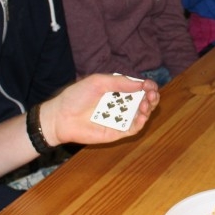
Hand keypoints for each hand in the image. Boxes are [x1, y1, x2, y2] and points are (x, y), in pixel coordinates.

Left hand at [40, 73, 159, 145]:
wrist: (61, 117)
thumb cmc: (76, 97)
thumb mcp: (98, 82)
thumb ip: (119, 82)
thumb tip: (141, 83)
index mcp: (117, 90)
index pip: (138, 87)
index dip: (148, 86)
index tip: (150, 85)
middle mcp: (121, 104)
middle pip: (144, 100)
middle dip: (152, 96)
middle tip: (153, 94)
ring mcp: (120, 118)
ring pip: (142, 114)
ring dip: (149, 108)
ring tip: (147, 103)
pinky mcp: (118, 132)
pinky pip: (134, 128)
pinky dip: (141, 122)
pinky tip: (142, 115)